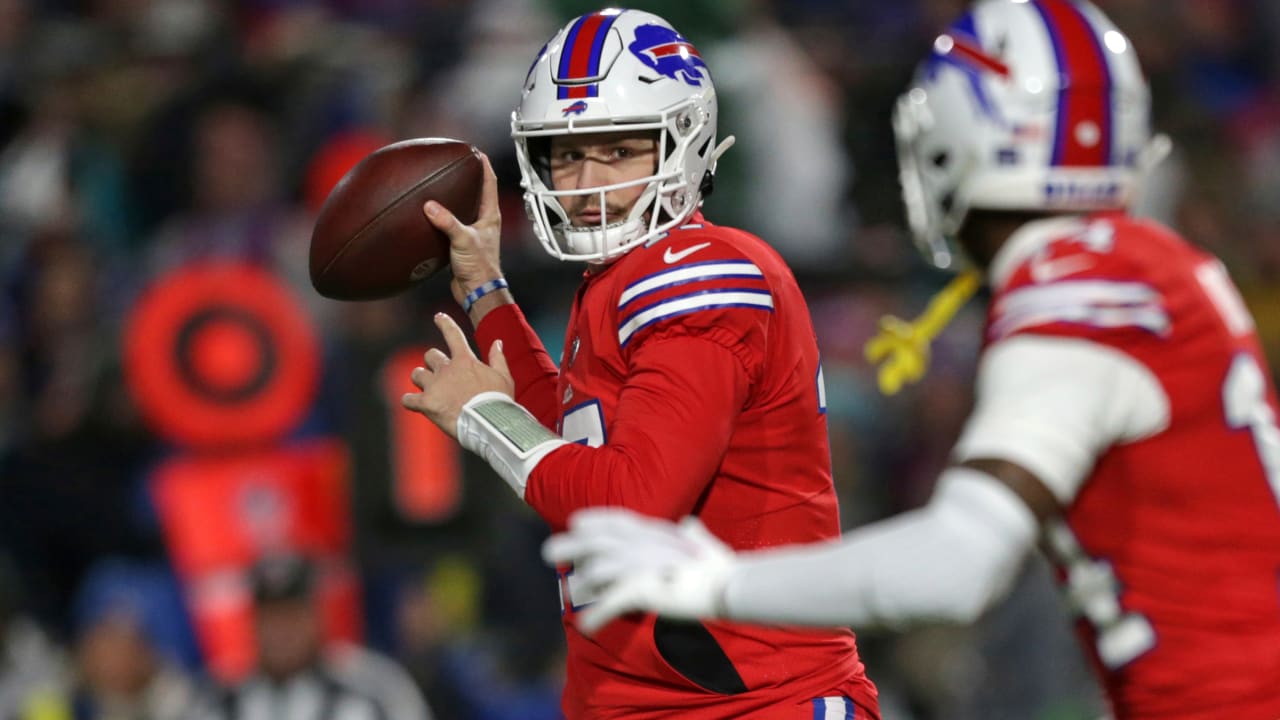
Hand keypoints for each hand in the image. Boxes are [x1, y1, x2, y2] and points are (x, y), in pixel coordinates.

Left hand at [402, 312, 514, 437]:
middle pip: (430, 355)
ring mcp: (435, 386)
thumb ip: (498, 358)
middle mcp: (446, 369)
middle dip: (433, 363)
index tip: (438, 316)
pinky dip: (410, 401)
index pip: (453, 334)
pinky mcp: (426, 403)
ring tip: (428, 390)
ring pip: (416, 374)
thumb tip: (497, 342)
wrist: (489, 423)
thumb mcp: (504, 377)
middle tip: (440, 375)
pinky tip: (415, 404)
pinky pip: (408, 399)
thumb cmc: (498, 401)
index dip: (445, 323)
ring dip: (421, 379)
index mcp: (465, 360)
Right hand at [422, 153, 505, 309]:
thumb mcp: (463, 240)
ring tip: (441, 185)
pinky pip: (452, 223)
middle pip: (478, 192)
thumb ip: (447, 222)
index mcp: (490, 215)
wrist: (477, 291)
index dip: (484, 165)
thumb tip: (429, 206)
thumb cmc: (479, 266)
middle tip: (456, 164)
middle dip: (469, 177)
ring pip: (464, 208)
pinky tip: (431, 214)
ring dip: (455, 197)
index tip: (475, 151)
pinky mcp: (462, 244)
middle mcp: (484, 221)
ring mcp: (474, 232)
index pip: (490, 182)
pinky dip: (443, 216)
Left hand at [541, 509, 736, 633]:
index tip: (576, 521)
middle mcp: (642, 545)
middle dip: (570, 546)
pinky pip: (611, 603)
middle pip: (596, 541)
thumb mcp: (702, 543)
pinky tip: (587, 627)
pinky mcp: (642, 589)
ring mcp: (640, 565)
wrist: (731, 585)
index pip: (616, 519)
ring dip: (580, 583)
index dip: (594, 519)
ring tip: (570, 595)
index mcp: (653, 532)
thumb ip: (692, 532)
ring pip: (595, 571)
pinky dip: (597, 616)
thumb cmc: (719, 566)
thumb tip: (689, 524)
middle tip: (548, 552)